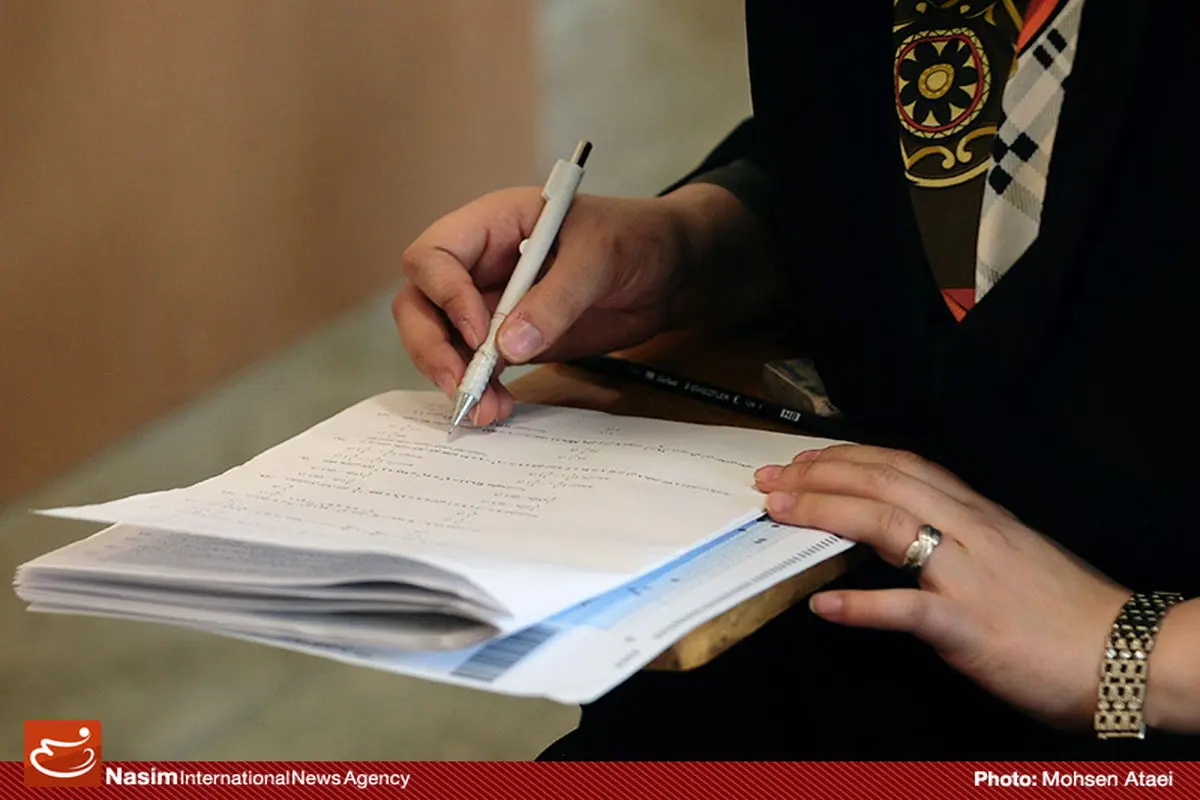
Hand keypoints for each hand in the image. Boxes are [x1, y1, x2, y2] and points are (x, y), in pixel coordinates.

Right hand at [394, 182, 773, 426]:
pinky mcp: (510, 339)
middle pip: (420, 303)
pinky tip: (498, 408)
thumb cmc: (636, 239)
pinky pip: (476, 365)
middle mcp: (480, 264)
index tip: (478, 331)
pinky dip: (481, 389)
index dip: (444, 295)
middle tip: (460, 386)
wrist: (670, 271)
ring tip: (487, 411)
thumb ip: (557, 299)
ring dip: (455, 378)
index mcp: (493, 224)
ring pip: (441, 341)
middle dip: (431, 347)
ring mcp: (491, 303)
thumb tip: (509, 345)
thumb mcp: (601, 257)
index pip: (434, 256)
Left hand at [753, 444, 1129, 728]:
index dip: (846, 458)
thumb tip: (905, 534)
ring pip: (885, 524)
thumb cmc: (1063, 608)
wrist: (1121, 651)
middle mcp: (968, 530)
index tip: (804, 461)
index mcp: (976, 513)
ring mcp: (966, 575)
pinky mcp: (967, 625)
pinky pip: (905, 609)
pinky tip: (822, 605)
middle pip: (882, 482)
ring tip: (778, 511)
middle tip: (769, 479)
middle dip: (818, 475)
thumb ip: (957, 536)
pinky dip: (859, 606)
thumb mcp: (1008, 553)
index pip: (901, 465)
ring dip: (823, 513)